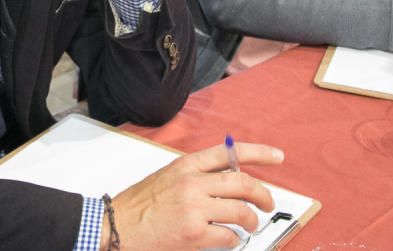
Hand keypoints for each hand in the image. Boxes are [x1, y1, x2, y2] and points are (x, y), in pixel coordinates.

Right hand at [106, 142, 284, 250]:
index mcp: (187, 165)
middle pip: (244, 183)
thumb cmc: (138, 204)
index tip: (277, 157)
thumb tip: (228, 181)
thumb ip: (196, 175)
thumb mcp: (168, 176)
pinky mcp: (194, 233)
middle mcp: (193, 183)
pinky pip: (228, 236)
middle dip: (264, 195)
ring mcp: (194, 208)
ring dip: (251, 221)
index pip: (230, 153)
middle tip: (268, 204)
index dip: (259, 153)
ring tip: (248, 225)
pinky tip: (228, 239)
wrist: (115, 226)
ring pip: (241, 211)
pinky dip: (233, 240)